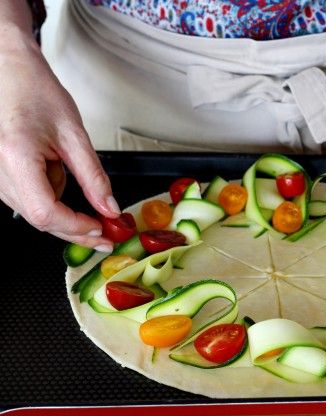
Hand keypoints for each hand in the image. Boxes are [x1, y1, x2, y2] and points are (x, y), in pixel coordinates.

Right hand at [0, 38, 118, 250]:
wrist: (7, 71)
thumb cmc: (33, 91)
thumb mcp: (74, 134)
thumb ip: (93, 176)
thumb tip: (109, 207)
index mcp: (15, 158)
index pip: (47, 213)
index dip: (77, 227)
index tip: (102, 230)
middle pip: (39, 220)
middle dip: (75, 227)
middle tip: (106, 231)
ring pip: (35, 212)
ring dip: (64, 209)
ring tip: (70, 170)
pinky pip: (28, 197)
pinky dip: (50, 194)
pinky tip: (55, 169)